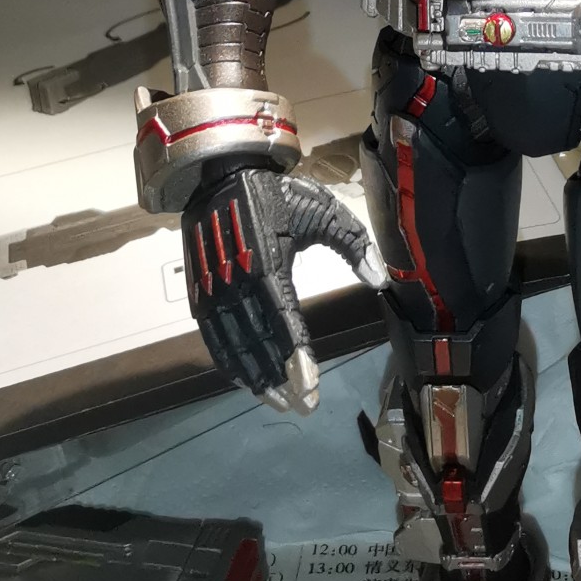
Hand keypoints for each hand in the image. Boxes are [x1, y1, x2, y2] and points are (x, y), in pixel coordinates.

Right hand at [182, 168, 387, 412]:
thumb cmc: (277, 195)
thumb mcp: (322, 210)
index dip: (297, 357)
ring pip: (233, 346)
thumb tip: (380, 280)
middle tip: (301, 405)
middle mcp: (237, 281)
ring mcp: (214, 289)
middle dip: (279, 378)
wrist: (220, 175)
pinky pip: (213, 337)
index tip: (310, 387)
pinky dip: (229, 363)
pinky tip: (246, 379)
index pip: (284, 320)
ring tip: (277, 400)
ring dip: (255, 378)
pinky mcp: (200, 292)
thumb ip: (353, 244)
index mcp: (268, 262)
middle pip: (258, 342)